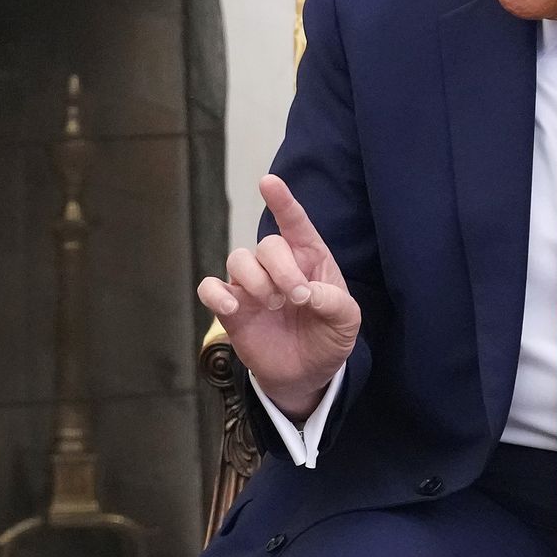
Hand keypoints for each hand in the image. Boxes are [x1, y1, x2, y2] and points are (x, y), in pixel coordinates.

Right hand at [196, 175, 360, 418]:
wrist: (307, 374)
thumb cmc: (328, 337)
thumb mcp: (346, 321)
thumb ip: (334, 302)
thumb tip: (306, 293)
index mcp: (309, 258)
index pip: (294, 223)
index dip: (282, 201)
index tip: (268, 182)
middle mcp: (277, 266)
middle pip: (267, 245)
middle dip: (281, 269)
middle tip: (296, 297)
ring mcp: (251, 286)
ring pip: (237, 259)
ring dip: (255, 280)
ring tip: (272, 304)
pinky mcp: (230, 308)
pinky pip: (209, 287)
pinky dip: (216, 293)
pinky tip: (232, 307)